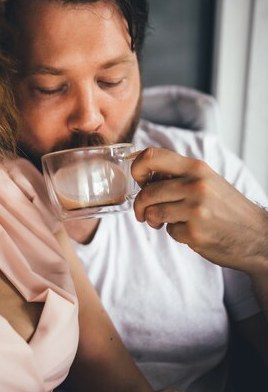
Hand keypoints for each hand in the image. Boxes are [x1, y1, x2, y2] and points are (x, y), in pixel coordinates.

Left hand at [131, 147, 267, 272]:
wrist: (258, 235)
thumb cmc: (226, 207)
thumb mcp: (207, 180)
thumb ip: (179, 175)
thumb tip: (143, 173)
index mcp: (197, 168)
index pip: (152, 156)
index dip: (136, 168)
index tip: (138, 181)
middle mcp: (196, 185)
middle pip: (147, 191)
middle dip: (140, 205)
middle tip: (143, 212)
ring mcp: (196, 209)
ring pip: (153, 212)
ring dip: (153, 220)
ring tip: (163, 222)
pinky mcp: (195, 233)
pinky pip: (169, 231)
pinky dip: (174, 233)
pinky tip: (189, 231)